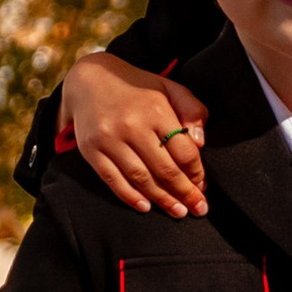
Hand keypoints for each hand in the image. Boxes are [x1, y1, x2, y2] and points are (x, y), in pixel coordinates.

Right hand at [65, 54, 209, 217]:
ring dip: (162, 199)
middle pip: (164, 169)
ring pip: (140, 178)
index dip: (196, 173)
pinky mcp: (91, 150)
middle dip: (184, 193)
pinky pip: (112, 179)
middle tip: (197, 208)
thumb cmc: (137, 88)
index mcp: (156, 110)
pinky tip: (145, 207)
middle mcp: (132, 125)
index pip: (183, 151)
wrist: (89, 79)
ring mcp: (109, 139)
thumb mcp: (169, 87)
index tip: (203, 186)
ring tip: (177, 212)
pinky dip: (130, 196)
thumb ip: (192, 109)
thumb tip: (201, 143)